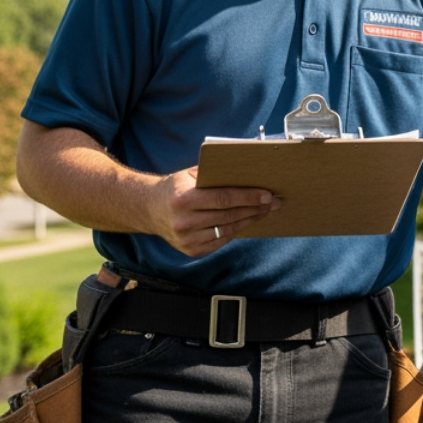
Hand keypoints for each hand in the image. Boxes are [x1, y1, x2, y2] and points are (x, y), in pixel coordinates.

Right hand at [150, 166, 280, 256]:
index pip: (223, 198)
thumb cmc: (175, 188)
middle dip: (254, 209)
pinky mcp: (191, 251)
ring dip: (249, 221)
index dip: (248, 197)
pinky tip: (246, 222)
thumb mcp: (188, 174)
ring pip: (227, 230)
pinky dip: (235, 231)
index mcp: (183, 199)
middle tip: (273, 203)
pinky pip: (220, 241)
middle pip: (228, 216)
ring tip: (264, 212)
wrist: (150, 210)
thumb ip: (213, 173)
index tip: (267, 194)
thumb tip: (246, 171)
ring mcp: (187, 240)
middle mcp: (184, 222)